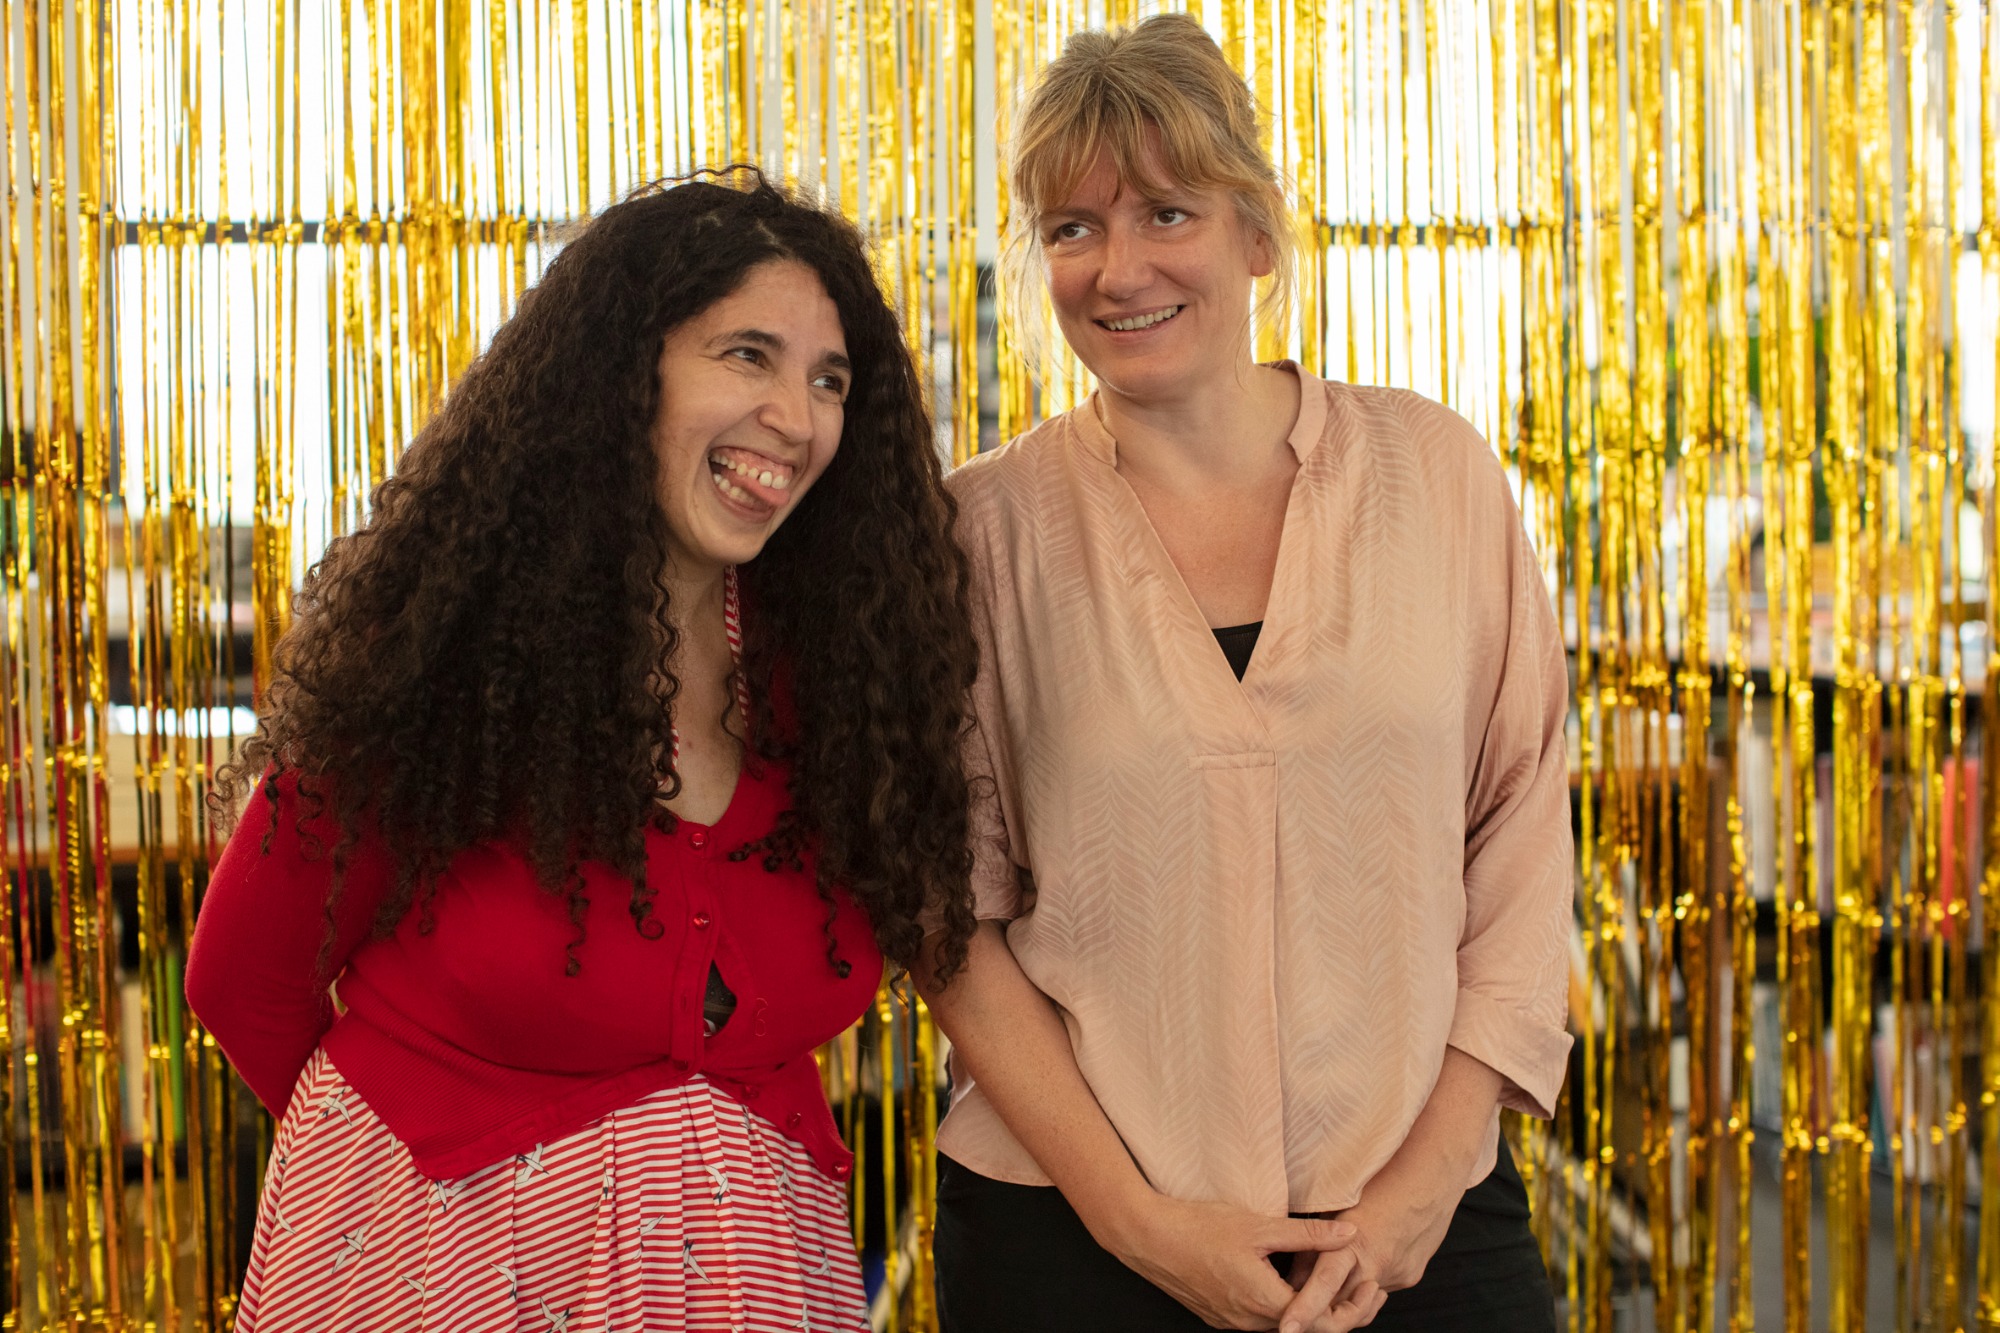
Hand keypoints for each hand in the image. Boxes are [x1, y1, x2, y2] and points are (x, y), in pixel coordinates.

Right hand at [1103, 1193, 1356, 1329]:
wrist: (1148, 1238)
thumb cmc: (1201, 1227)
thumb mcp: (1260, 1225)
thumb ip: (1308, 1234)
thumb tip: (1349, 1234)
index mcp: (1265, 1301)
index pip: (1324, 1323)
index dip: (1353, 1308)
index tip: (1370, 1284)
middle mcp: (1250, 1322)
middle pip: (1308, 1330)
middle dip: (1340, 1312)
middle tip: (1364, 1288)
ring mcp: (1233, 1322)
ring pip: (1285, 1327)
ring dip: (1313, 1312)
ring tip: (1335, 1284)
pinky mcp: (1220, 1316)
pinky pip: (1263, 1321)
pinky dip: (1287, 1309)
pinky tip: (1293, 1284)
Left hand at [1277, 1174, 1459, 1332]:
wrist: (1433, 1177)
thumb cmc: (1380, 1182)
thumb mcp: (1337, 1207)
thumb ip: (1315, 1244)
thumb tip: (1293, 1279)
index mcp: (1356, 1241)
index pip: (1324, 1283)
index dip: (1304, 1309)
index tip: (1287, 1328)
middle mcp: (1378, 1264)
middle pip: (1344, 1306)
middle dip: (1321, 1313)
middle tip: (1297, 1313)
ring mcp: (1398, 1274)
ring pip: (1361, 1302)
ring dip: (1343, 1299)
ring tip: (1326, 1286)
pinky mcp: (1410, 1277)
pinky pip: (1379, 1290)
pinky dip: (1363, 1285)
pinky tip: (1360, 1266)